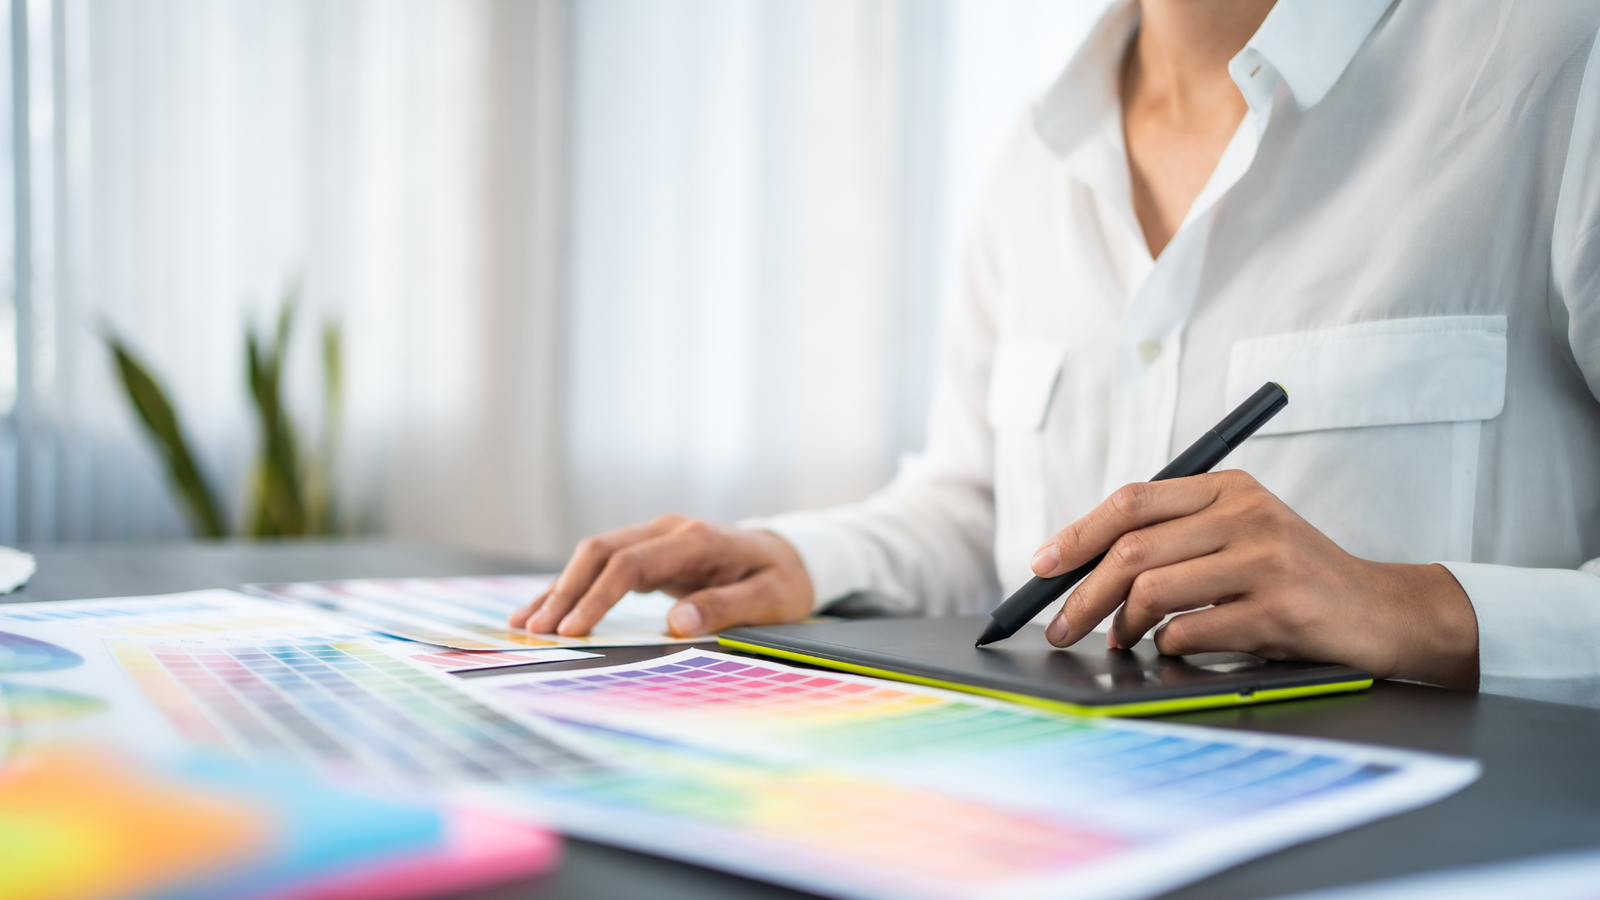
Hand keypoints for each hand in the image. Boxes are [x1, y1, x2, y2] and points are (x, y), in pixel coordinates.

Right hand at [507, 514, 814, 637]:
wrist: (791, 555)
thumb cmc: (782, 580)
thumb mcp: (769, 600)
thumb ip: (724, 607)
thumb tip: (675, 624)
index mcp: (696, 540)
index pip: (632, 564)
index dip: (598, 596)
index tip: (573, 630)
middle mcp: (669, 531)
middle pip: (602, 552)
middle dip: (565, 591)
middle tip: (536, 630)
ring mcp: (656, 538)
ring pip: (595, 556)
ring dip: (560, 588)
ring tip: (524, 623)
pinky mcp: (650, 552)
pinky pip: (604, 567)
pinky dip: (574, 588)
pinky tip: (547, 609)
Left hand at [1031, 471, 1479, 689]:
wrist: (1382, 611)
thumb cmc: (1294, 576)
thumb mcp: (1241, 533)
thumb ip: (1176, 535)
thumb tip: (1081, 565)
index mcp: (1228, 486)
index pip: (1132, 501)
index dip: (1077, 534)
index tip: (1041, 566)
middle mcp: (1246, 514)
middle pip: (1132, 550)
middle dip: (1082, 594)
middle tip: (1059, 625)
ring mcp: (1265, 560)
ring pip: (1153, 591)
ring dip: (1122, 626)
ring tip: (1120, 641)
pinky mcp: (1279, 610)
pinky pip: (1191, 632)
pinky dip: (1168, 646)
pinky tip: (1173, 647)